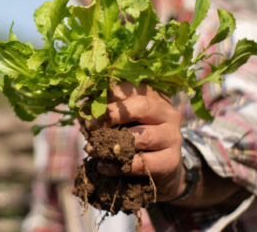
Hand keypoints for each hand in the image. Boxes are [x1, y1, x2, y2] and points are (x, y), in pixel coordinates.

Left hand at [86, 81, 185, 200]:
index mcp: (154, 96)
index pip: (131, 88)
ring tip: (92, 149)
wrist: (162, 169)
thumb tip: (83, 106)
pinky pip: (142, 163)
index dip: (107, 97)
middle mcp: (167, 113)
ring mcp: (173, 136)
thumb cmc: (136, 136)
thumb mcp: (125, 119)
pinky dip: (118, 166)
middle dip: (111, 115)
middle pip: (141, 106)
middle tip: (90, 125)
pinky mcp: (171, 161)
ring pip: (142, 136)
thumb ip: (108, 110)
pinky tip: (103, 166)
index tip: (88, 107)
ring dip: (113, 143)